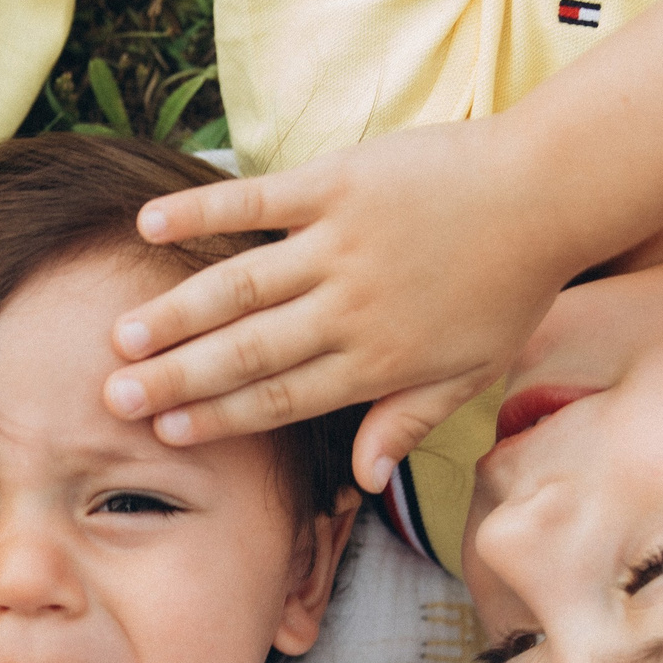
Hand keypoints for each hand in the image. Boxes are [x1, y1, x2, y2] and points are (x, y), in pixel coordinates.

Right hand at [106, 118, 566, 492]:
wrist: (547, 193)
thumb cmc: (511, 285)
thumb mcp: (471, 372)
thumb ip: (407, 422)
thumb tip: (360, 480)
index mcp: (376, 362)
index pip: (282, 398)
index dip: (219, 417)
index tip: (164, 434)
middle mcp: (349, 309)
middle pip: (248, 351)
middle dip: (178, 378)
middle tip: (114, 397)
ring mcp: (340, 244)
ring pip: (241, 285)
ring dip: (178, 310)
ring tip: (124, 335)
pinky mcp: (338, 183)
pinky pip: (258, 200)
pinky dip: (203, 210)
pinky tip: (150, 222)